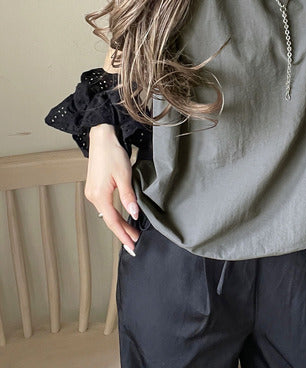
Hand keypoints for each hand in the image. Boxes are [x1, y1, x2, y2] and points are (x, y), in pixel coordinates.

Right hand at [84, 124, 140, 253]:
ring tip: (131, 232)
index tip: (132, 246)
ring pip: (107, 214)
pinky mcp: (94, 187)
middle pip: (109, 220)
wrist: (102, 138)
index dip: (123, 235)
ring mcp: (92, 192)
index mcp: (99, 195)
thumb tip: (134, 213)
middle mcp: (93, 196)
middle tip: (134, 243)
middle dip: (122, 232)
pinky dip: (114, 214)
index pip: (113, 222)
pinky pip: (105, 206)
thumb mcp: (124, 175)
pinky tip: (122, 217)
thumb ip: (128, 196)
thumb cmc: (112, 153)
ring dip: (119, 224)